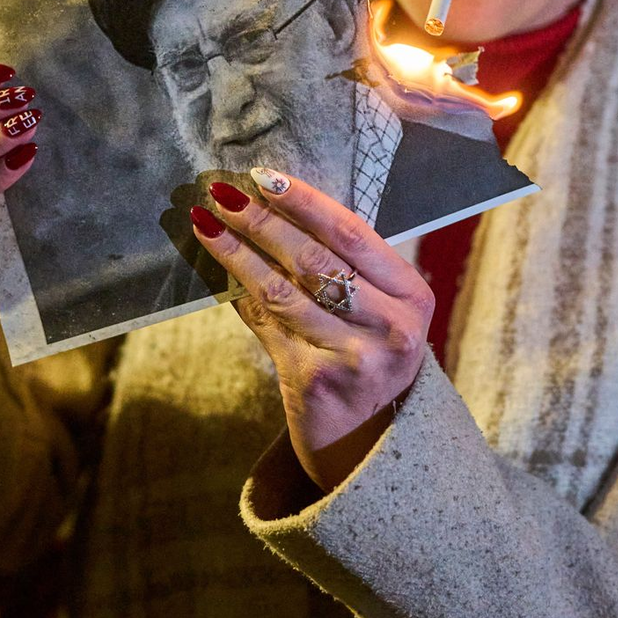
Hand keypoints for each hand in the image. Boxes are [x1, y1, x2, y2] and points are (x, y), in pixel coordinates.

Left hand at [192, 170, 433, 492]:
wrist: (372, 440)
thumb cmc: (371, 351)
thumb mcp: (381, 306)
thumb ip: (346, 262)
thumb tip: (273, 201)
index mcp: (412, 296)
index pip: (352, 234)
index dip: (304, 202)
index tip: (263, 177)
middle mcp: (391, 327)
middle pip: (314, 260)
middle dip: (262, 221)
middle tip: (221, 194)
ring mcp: (353, 358)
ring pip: (282, 290)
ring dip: (237, 253)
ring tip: (205, 223)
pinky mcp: (313, 382)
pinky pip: (265, 324)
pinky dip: (238, 293)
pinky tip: (217, 270)